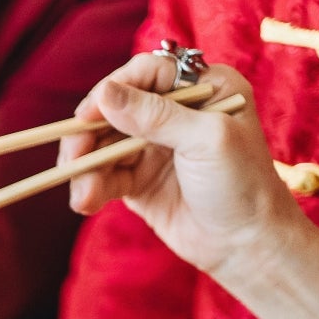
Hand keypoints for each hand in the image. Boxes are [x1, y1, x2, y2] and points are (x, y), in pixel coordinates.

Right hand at [62, 57, 303, 282]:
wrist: (246, 245)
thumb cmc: (242, 185)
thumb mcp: (206, 140)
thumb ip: (155, 115)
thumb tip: (104, 93)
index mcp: (203, 88)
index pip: (146, 74)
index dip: (112, 90)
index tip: (87, 116)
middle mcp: (175, 113)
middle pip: (114, 109)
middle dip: (88, 135)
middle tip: (72, 159)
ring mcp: (154, 148)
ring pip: (102, 145)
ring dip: (86, 168)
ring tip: (84, 194)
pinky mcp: (138, 181)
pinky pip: (103, 176)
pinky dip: (91, 187)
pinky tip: (86, 202)